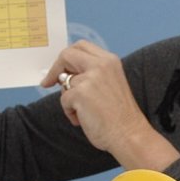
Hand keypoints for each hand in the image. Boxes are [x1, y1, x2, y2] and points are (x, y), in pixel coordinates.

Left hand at [41, 40, 178, 169]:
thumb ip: (92, 74)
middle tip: (50, 82)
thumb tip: (64, 74)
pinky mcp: (81, 93)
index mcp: (110, 61)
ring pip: (64, 82)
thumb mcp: (110, 84)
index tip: (61, 69)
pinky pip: (64, 100)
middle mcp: (101, 65)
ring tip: (85, 113)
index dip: (67, 57)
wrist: (129, 134)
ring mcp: (91, 78)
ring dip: (69, 100)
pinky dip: (70, 112)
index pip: (81, 46)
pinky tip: (84, 119)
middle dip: (55, 68)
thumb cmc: (120, 116)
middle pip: (67, 54)